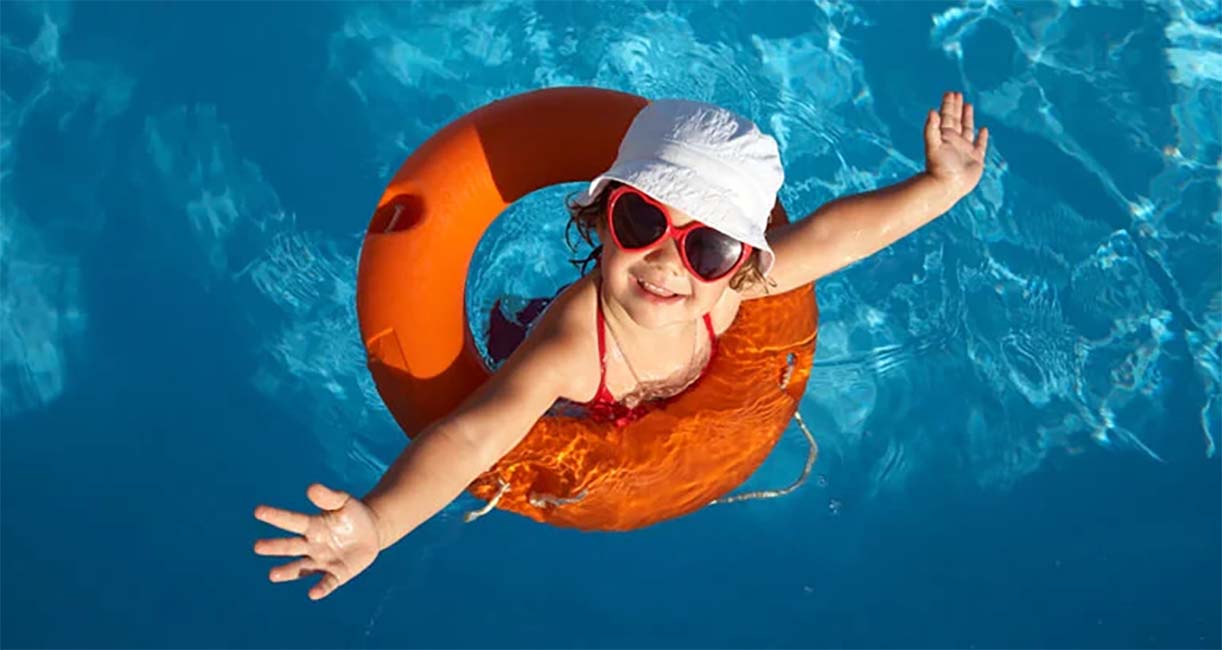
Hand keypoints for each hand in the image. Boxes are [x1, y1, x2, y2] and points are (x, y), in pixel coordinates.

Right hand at [253, 483, 381, 600]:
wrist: (371, 532)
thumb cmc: (352, 514)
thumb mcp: (343, 502)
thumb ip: (328, 497)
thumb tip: (311, 488)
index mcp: (312, 526)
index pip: (292, 521)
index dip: (276, 516)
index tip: (258, 511)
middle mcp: (312, 545)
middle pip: (291, 546)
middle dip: (275, 546)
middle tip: (257, 546)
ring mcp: (322, 561)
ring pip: (302, 567)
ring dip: (288, 572)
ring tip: (272, 574)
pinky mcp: (337, 574)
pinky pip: (327, 582)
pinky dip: (321, 588)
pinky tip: (313, 593)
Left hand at [924, 91, 988, 197]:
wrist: (946, 187)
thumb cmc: (938, 168)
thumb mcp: (933, 145)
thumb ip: (931, 129)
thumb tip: (931, 111)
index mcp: (944, 136)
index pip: (946, 116)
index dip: (949, 104)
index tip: (950, 92)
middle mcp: (954, 141)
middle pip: (956, 120)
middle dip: (956, 107)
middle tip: (957, 94)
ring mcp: (965, 150)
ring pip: (967, 129)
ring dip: (968, 117)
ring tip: (968, 105)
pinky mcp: (975, 159)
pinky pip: (980, 145)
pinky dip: (982, 137)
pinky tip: (983, 129)